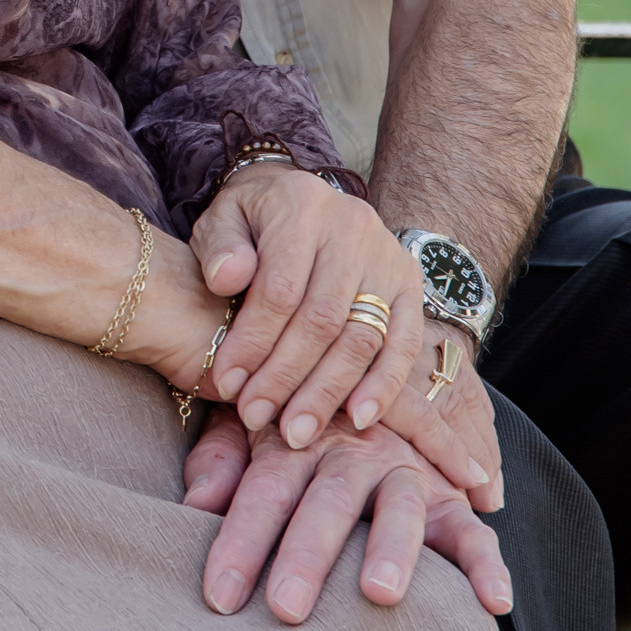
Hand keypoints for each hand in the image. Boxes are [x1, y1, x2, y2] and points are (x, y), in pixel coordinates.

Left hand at [182, 410, 513, 626]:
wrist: (362, 353)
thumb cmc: (288, 415)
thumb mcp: (246, 425)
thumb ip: (220, 460)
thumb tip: (197, 502)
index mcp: (298, 440)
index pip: (264, 491)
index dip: (241, 539)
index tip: (220, 596)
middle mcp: (354, 452)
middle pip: (329, 500)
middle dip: (307, 554)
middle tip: (287, 608)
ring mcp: (406, 471)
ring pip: (401, 508)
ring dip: (391, 549)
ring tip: (380, 594)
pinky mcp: (449, 494)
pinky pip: (473, 530)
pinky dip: (487, 565)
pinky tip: (495, 602)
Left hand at [190, 166, 485, 492]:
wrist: (299, 198)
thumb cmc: (251, 223)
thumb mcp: (221, 219)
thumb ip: (219, 247)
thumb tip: (228, 278)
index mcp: (302, 205)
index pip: (280, 288)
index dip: (253, 342)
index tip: (227, 385)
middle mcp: (353, 226)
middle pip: (322, 318)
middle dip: (286, 377)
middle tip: (256, 418)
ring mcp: (388, 255)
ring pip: (363, 336)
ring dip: (328, 392)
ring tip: (297, 431)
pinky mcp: (411, 283)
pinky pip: (404, 342)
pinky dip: (383, 385)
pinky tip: (359, 419)